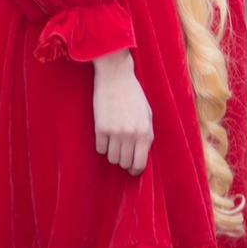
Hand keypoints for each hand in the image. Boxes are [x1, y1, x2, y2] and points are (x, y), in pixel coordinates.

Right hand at [92, 49, 152, 174]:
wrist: (115, 77)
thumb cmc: (133, 94)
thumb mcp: (147, 114)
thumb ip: (146, 134)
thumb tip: (141, 154)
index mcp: (145, 132)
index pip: (140, 163)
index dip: (135, 170)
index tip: (132, 170)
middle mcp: (131, 135)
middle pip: (124, 163)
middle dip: (123, 161)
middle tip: (122, 152)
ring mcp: (115, 132)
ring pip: (111, 158)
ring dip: (112, 153)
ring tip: (113, 142)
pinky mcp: (100, 128)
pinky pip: (100, 149)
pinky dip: (102, 145)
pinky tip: (104, 135)